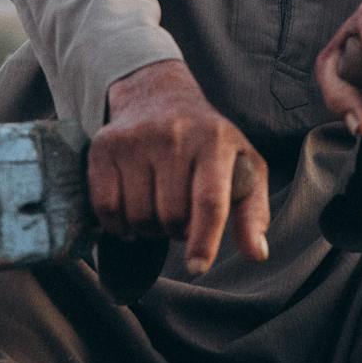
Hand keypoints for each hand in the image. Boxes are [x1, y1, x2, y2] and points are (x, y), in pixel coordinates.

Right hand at [93, 60, 269, 274]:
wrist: (158, 95)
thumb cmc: (208, 141)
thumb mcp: (242, 165)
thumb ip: (253, 211)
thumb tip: (257, 254)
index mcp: (214, 140)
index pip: (209, 201)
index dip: (203, 240)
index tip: (197, 267)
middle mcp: (174, 135)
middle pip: (171, 216)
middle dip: (177, 230)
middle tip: (181, 215)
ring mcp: (136, 139)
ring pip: (138, 216)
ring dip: (148, 228)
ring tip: (158, 207)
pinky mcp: (105, 147)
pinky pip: (106, 207)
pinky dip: (117, 224)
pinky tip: (131, 211)